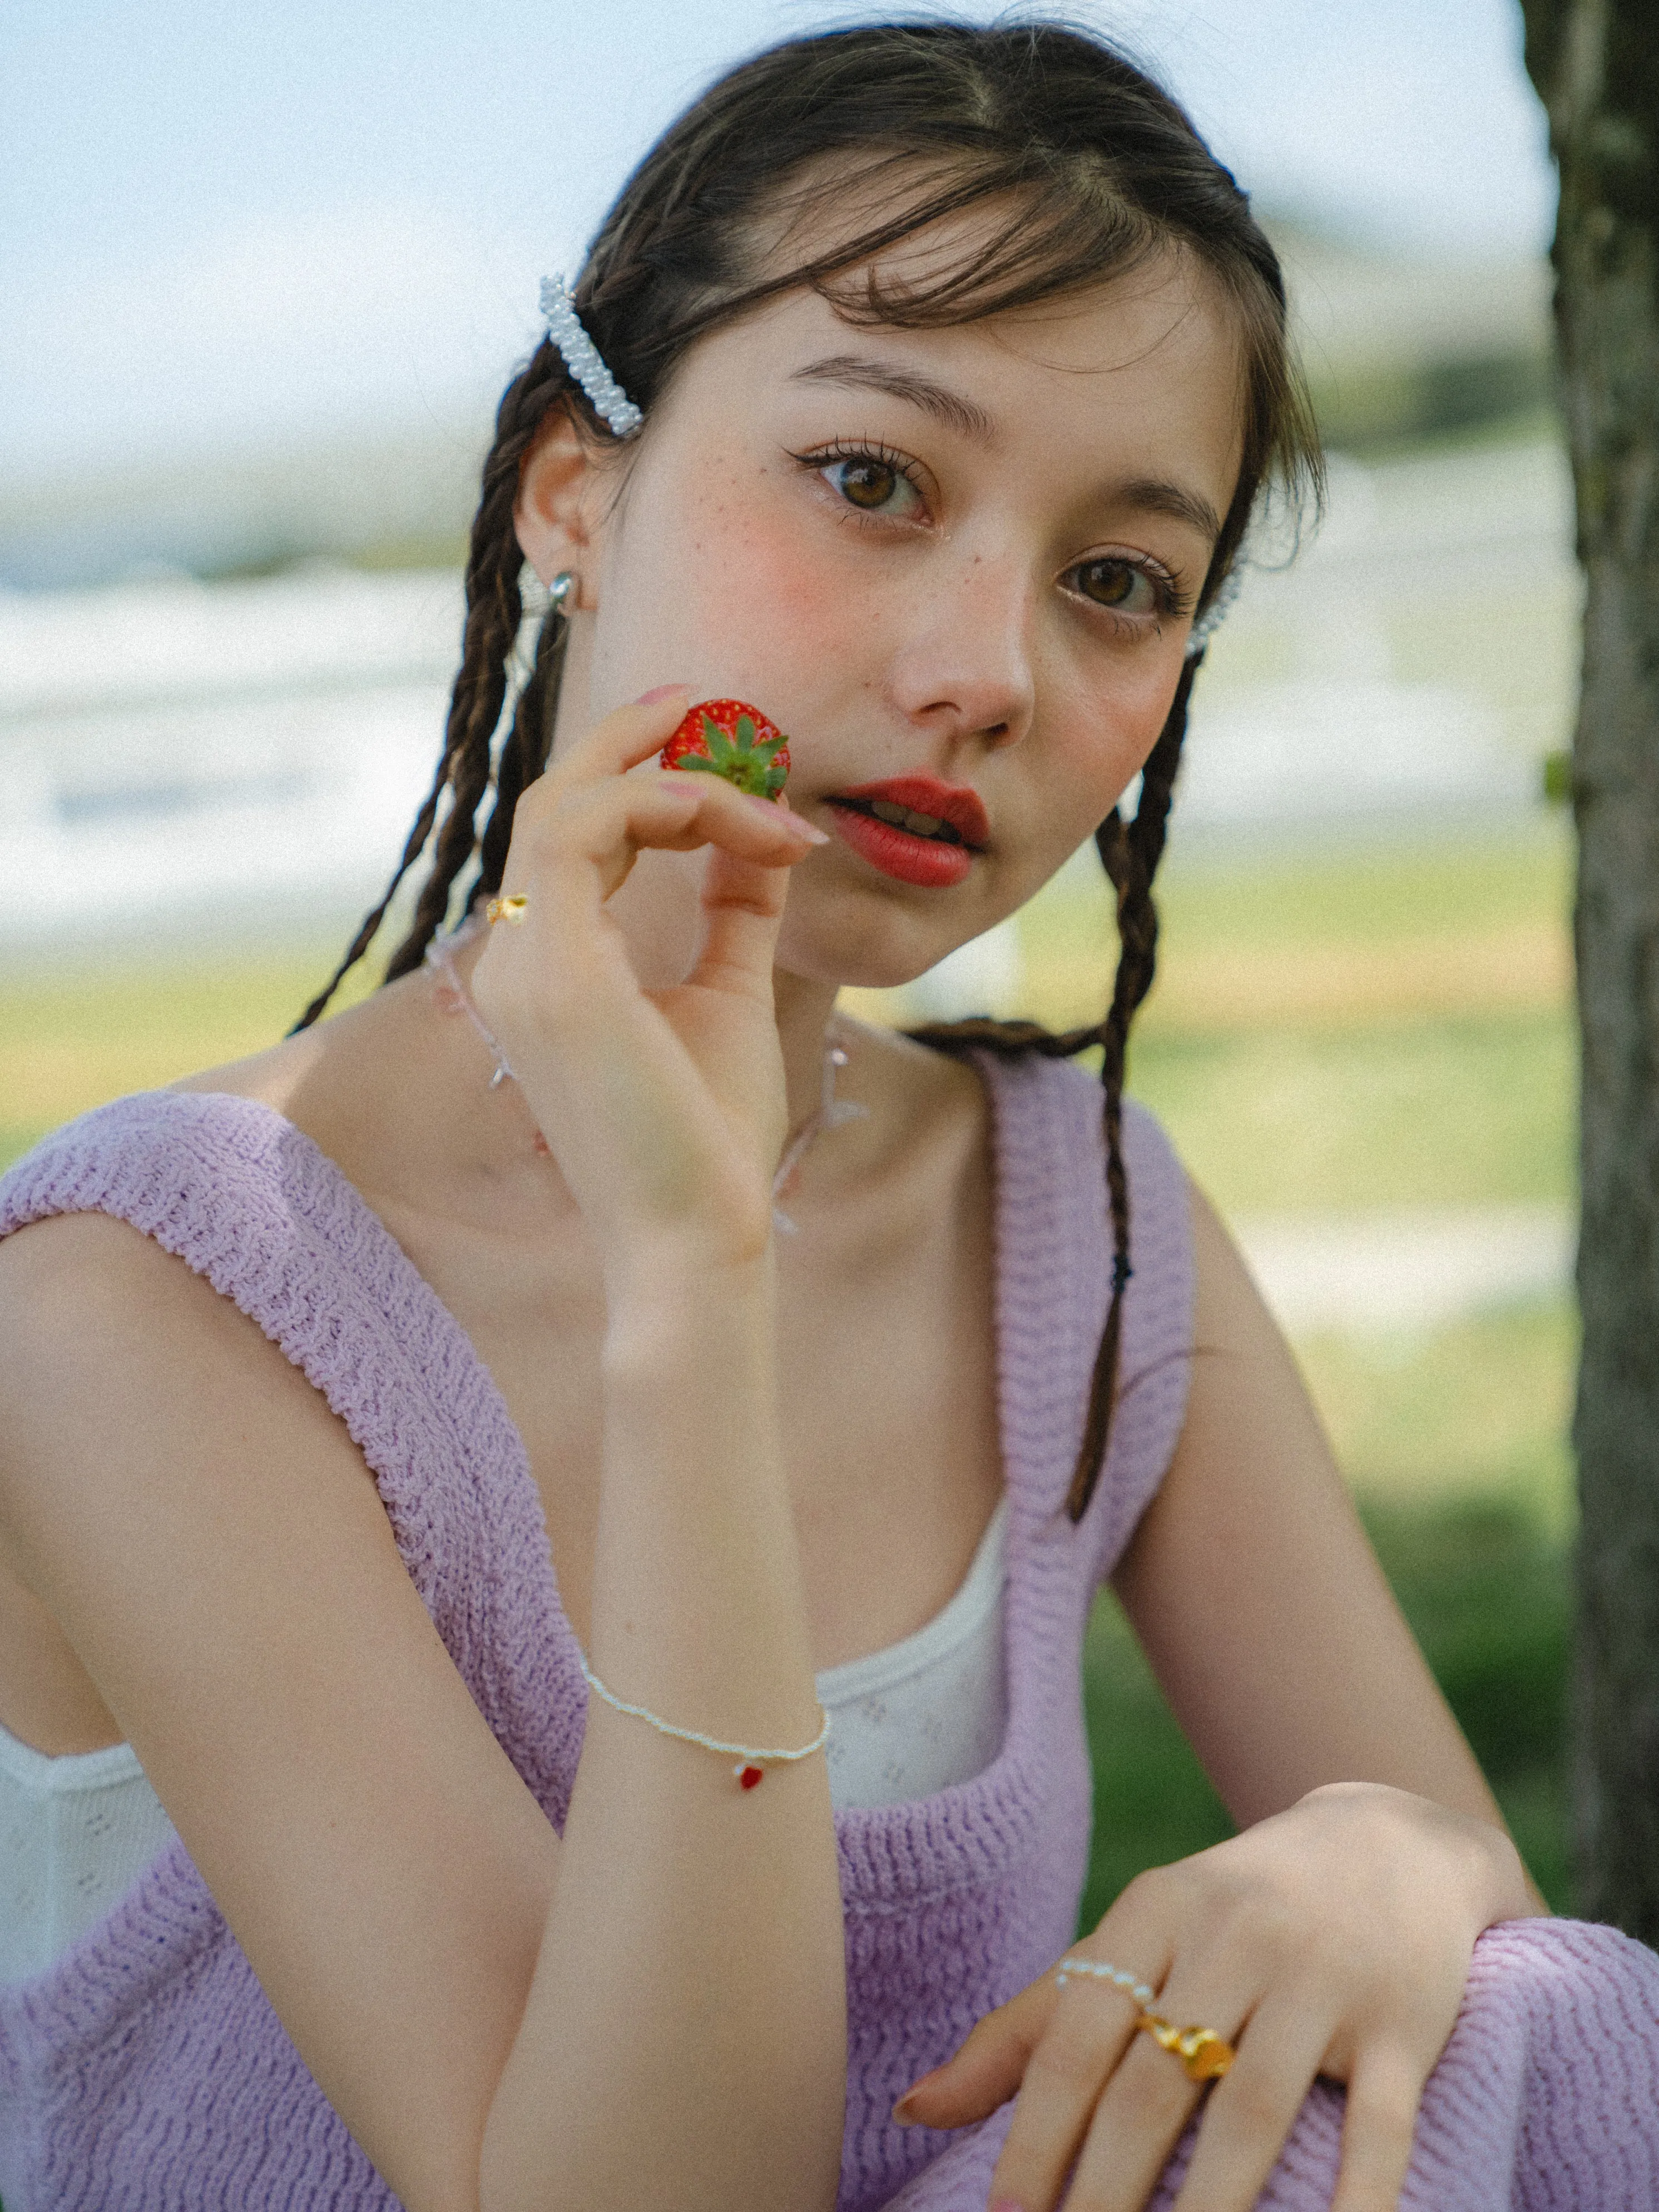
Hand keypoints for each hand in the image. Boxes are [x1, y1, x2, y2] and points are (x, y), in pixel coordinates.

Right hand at [469, 688, 824, 1281]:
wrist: (699, 1237)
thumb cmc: (711, 1136)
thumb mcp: (729, 994)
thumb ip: (734, 912)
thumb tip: (761, 841)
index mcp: (547, 968)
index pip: (572, 836)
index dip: (642, 779)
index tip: (733, 765)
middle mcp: (515, 960)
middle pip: (555, 803)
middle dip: (633, 742)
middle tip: (710, 708)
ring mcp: (523, 966)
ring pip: (565, 804)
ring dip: (668, 777)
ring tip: (754, 785)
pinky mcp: (555, 973)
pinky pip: (578, 833)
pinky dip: (657, 804)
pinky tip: (733, 818)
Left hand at [894, 1783, 1532, 2211]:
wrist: (1388, 1843)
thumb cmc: (1230, 1915)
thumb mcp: (1130, 1943)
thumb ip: (1026, 2027)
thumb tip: (913, 2107)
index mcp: (1154, 1913)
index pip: (1078, 2038)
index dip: (1037, 2134)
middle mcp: (1235, 1936)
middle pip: (1155, 2082)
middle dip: (1105, 2188)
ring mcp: (1322, 1978)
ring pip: (1252, 2108)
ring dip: (1210, 2207)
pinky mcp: (1400, 2025)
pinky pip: (1377, 2125)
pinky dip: (1355, 2199)